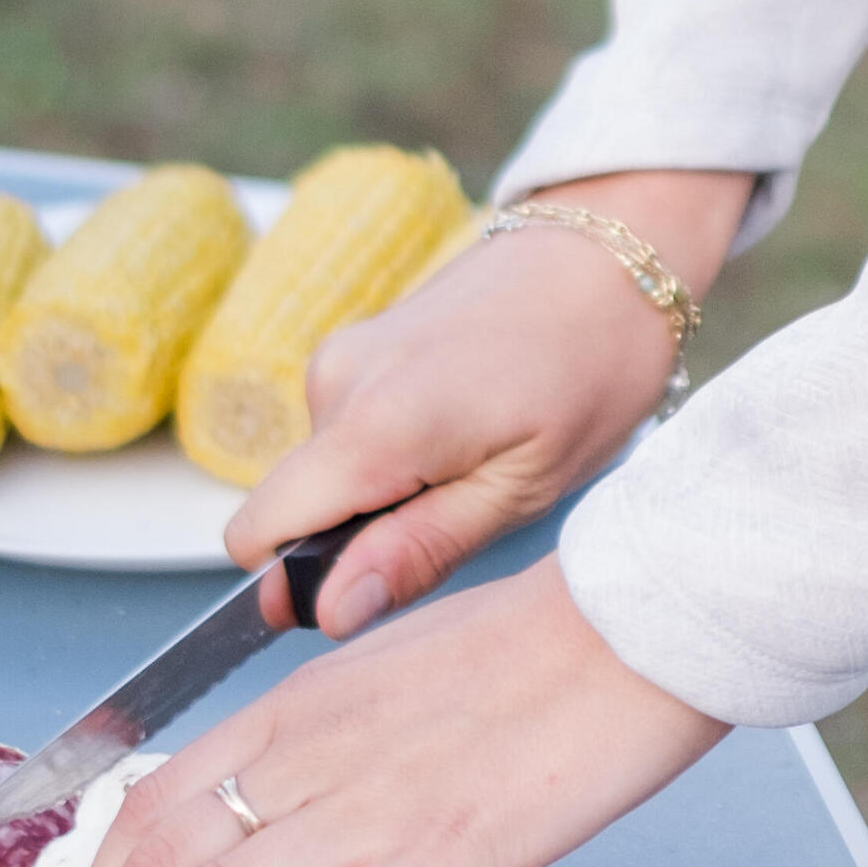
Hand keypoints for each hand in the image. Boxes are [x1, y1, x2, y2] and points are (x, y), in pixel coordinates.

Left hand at [15, 557, 722, 866]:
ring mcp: (372, 810)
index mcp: (299, 707)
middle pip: (159, 864)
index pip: (156, 803)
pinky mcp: (444, 860)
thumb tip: (300, 792)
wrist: (636, 623)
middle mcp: (311, 756)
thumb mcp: (398, 667)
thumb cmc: (540, 642)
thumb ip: (336, 732)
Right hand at [225, 168, 750, 637]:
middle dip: (357, 538)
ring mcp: (342, 355)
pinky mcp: (358, 343)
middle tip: (467, 511)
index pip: (256, 534)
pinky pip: (347, 431)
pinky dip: (393, 451)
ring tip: (482, 459)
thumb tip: (325, 614)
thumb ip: (416, 552)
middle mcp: (335, 381)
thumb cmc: (590, 368)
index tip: (376, 586)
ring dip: (386, 491)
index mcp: (372, 425)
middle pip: (294, 508)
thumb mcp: (523, 488)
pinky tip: (469, 426)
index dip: (295, 584)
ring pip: (327, 473)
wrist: (611, 252)